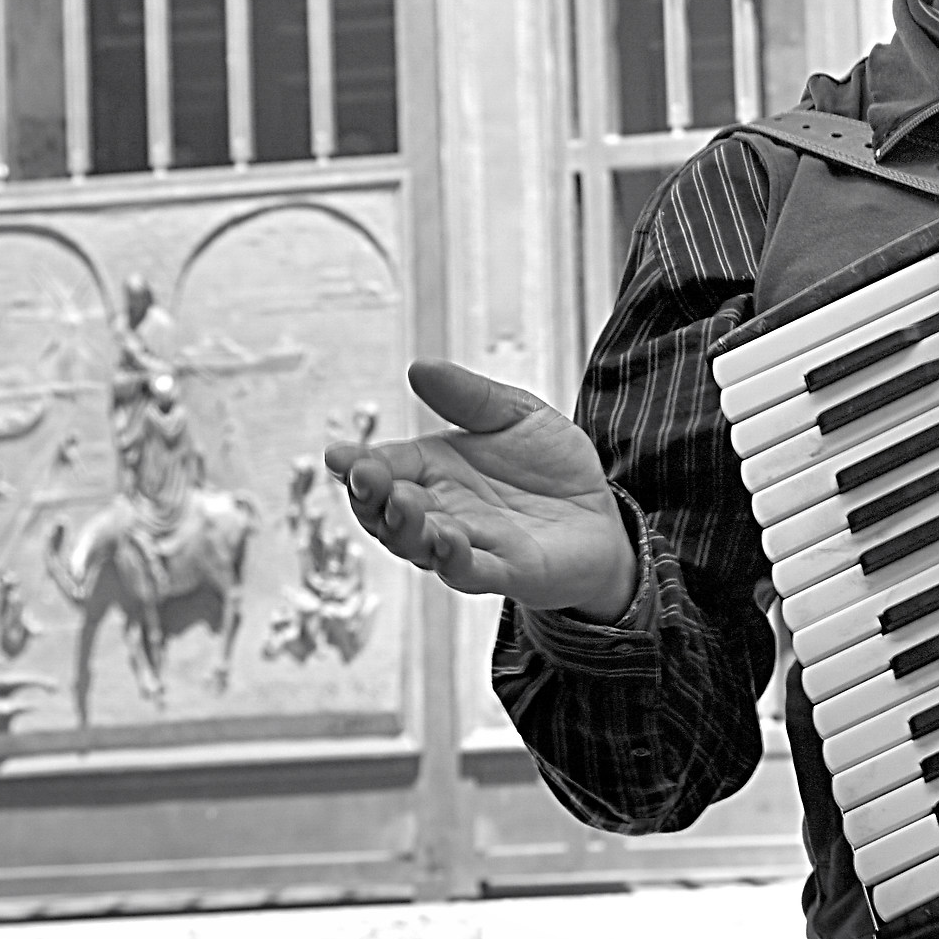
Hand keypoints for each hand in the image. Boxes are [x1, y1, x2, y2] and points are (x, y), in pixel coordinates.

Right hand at [324, 360, 637, 620]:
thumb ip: (471, 397)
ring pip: (420, 545)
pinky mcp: (506, 571)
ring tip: (400, 503)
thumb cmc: (550, 466)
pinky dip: (454, 560)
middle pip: (388, 511)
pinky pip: (471, 572)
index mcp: (433, 471)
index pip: (384, 468)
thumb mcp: (516, 416)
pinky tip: (446, 541)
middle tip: (363, 476)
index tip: (338, 455)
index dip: (357, 465)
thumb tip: (419, 366)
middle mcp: (440, 511)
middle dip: (371, 496)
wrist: (601, 511)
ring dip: (405, 528)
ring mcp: (470, 545)